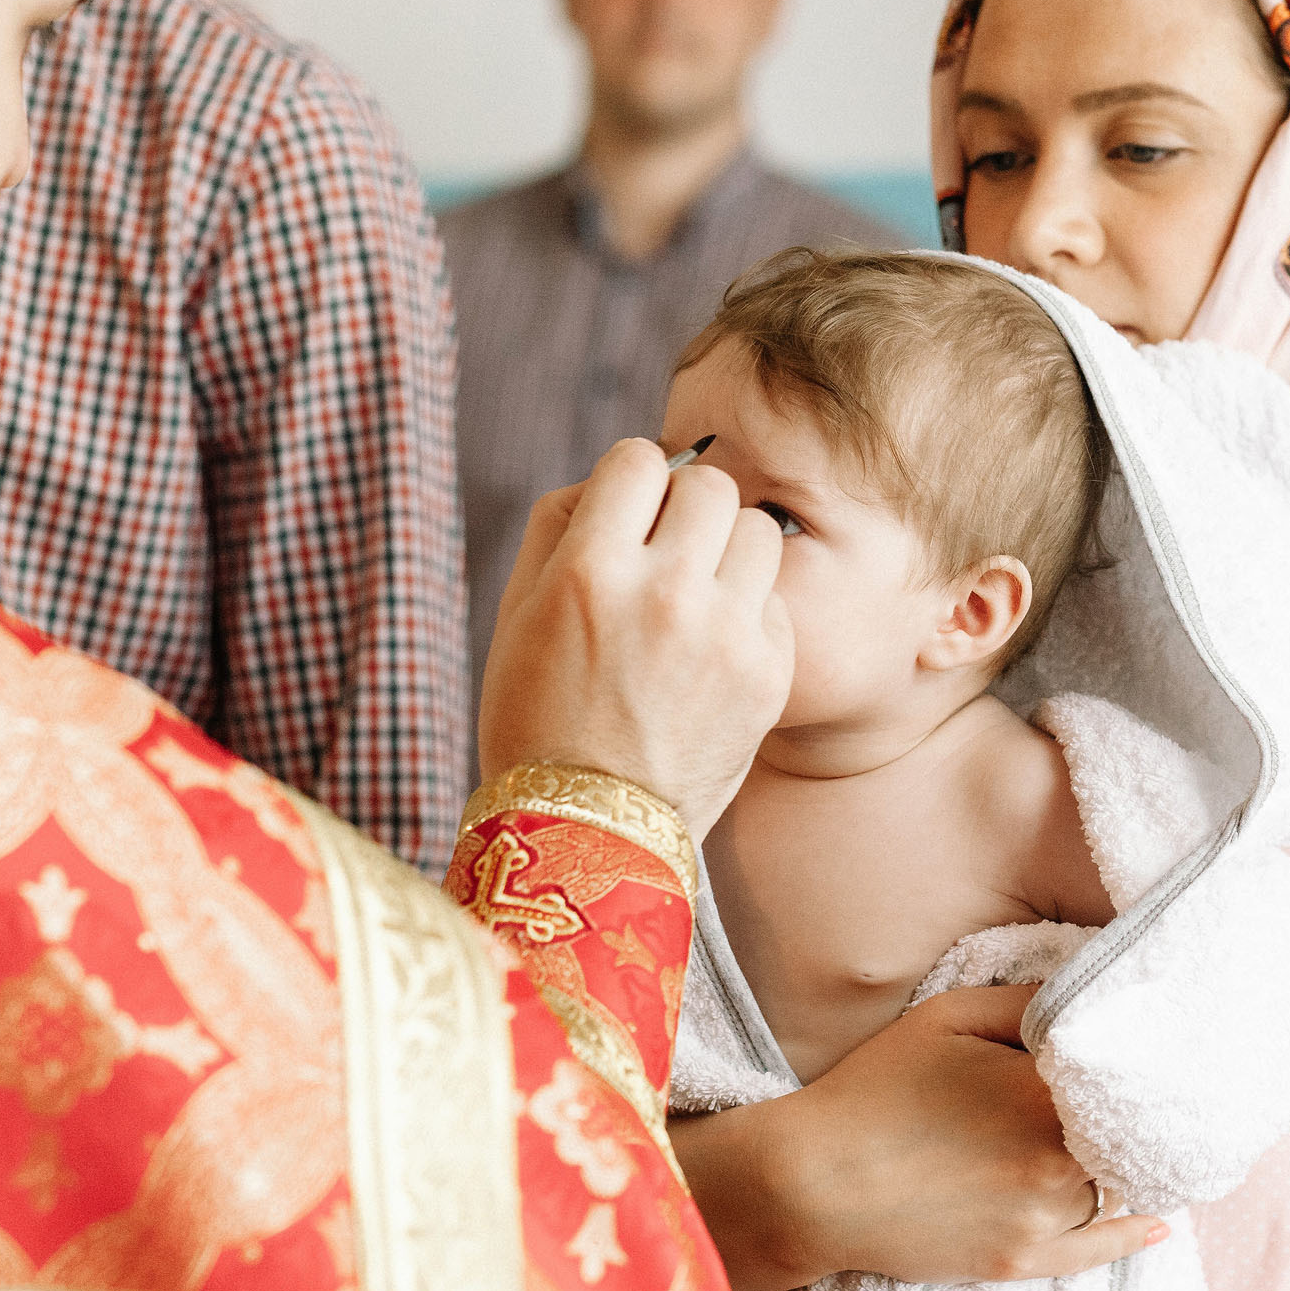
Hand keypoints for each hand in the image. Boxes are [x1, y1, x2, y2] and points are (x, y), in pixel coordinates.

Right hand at [479, 438, 791, 836]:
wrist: (588, 832)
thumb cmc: (536, 716)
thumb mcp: (515, 614)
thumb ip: (559, 526)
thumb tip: (615, 479)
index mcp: (590, 571)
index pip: (639, 458)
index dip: (632, 480)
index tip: (627, 511)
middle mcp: (665, 593)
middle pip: (711, 485)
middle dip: (686, 506)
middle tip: (666, 549)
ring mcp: (726, 635)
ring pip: (758, 531)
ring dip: (727, 549)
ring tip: (698, 592)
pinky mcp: (767, 674)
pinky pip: (775, 600)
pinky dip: (748, 613)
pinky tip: (712, 650)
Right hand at [671, 986, 1167, 1290]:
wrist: (815, 1182)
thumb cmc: (877, 1089)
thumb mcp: (948, 1015)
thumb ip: (1030, 1001)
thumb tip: (1091, 999)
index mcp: (1046, 1092)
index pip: (1124, 1077)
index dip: (1135, 1064)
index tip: (1151, 1052)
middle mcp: (1058, 1161)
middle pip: (1125, 1136)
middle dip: (1128, 1116)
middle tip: (1141, 1097)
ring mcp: (1042, 1220)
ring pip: (1112, 1188)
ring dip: (1117, 1167)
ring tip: (1126, 1145)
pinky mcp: (1020, 1262)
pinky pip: (1097, 1253)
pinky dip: (1131, 1237)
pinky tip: (1157, 1226)